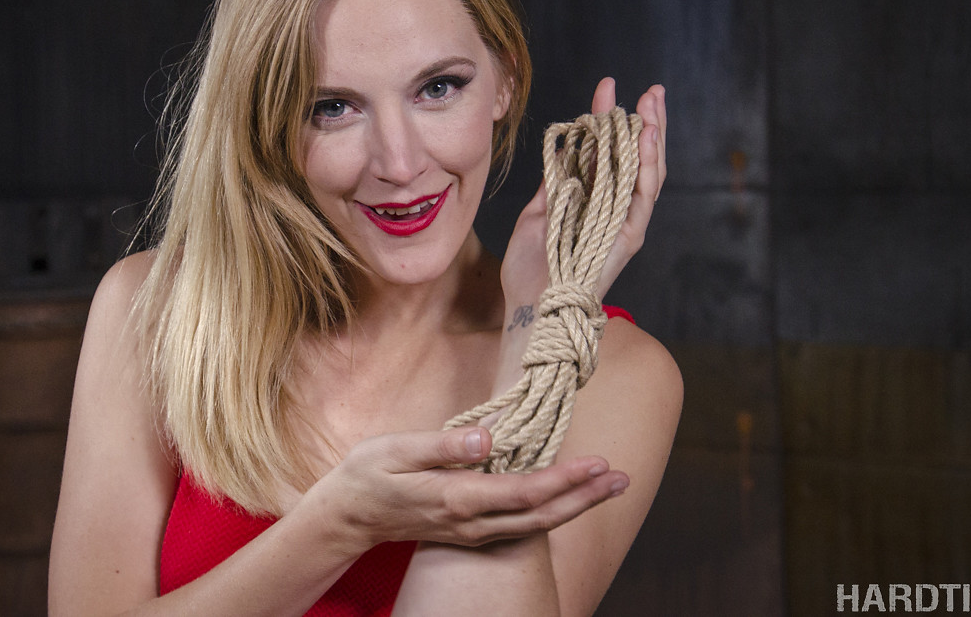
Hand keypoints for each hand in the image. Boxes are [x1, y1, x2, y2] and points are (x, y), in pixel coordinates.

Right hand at [309, 427, 628, 549]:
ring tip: (609, 486)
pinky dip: (552, 511)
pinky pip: (521, 526)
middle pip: (541, 515)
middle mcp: (472, 522)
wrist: (348, 516)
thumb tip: (489, 437)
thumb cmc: (368, 474)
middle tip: (623, 477)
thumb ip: (444, 445)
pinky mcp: (472, 532)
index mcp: (456, 498)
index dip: (564, 479)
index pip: (523, 492)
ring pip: (536, 526)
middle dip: (586, 498)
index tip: (596, 462)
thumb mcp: (396, 449)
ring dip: (576, 506)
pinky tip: (570, 495)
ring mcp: (473, 532)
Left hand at [500, 80, 666, 307]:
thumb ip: (554, 185)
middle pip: (636, 160)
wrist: (528, 308)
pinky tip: (646, 140)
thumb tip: (563, 153)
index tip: (607, 89)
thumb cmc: (529, 270)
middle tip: (650, 90)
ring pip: (646, 174)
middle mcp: (614, 213)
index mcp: (593, 204)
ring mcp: (622, 226)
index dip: (609, 122)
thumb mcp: (537, 215)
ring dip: (652, 138)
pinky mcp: (626, 240)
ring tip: (653, 105)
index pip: (609, 155)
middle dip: (645, 123)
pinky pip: (641, 199)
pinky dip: (646, 168)